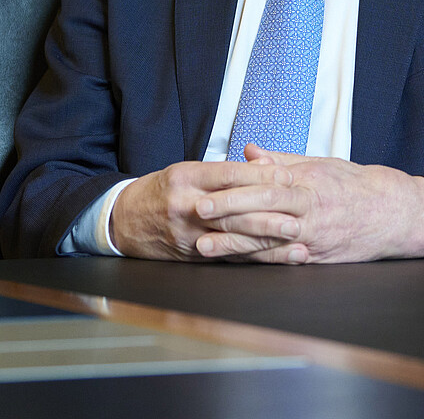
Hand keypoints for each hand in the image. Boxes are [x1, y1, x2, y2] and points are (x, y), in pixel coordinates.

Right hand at [110, 158, 299, 260]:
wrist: (124, 221)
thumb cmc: (162, 191)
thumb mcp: (187, 171)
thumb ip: (224, 171)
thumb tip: (265, 165)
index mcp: (185, 177)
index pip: (227, 175)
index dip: (259, 176)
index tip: (288, 175)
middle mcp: (185, 205)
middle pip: (233, 209)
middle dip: (269, 213)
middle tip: (299, 213)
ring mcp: (188, 234)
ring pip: (233, 236)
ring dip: (268, 240)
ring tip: (297, 240)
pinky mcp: (191, 255)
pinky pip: (228, 256)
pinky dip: (256, 257)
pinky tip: (278, 258)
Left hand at [193, 145, 423, 263]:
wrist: (395, 213)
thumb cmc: (354, 185)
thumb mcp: (320, 164)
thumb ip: (280, 161)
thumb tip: (247, 152)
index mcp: (308, 181)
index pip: (265, 183)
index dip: (233, 187)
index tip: (205, 188)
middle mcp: (310, 209)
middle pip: (263, 210)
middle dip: (227, 212)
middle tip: (196, 213)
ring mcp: (313, 237)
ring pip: (268, 240)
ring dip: (234, 244)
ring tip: (204, 247)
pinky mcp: (317, 258)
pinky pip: (282, 260)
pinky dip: (257, 261)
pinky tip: (234, 263)